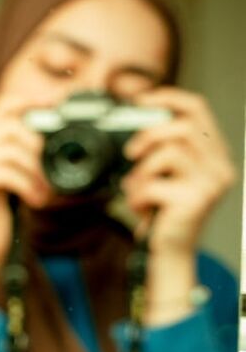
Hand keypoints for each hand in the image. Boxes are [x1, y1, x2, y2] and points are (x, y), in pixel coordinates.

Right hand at [0, 94, 50, 299]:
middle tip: (48, 170)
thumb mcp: (13, 180)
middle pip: (9, 124)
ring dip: (35, 170)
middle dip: (36, 143)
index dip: (30, 100)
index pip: (2, 108)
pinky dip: (28, 184)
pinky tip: (35, 199)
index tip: (57, 102)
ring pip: (10, 147)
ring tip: (44, 191)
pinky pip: (6, 170)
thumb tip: (51, 141)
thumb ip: (22, 158)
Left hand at [122, 87, 234, 323]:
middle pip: (185, 126)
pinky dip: (139, 195)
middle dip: (149, 135)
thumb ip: (158, 149)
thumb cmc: (161, 214)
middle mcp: (220, 167)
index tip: (142, 99)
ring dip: (142, 171)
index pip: (199, 109)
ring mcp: (211, 184)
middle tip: (131, 154)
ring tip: (138, 191)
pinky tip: (142, 208)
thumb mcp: (161, 175)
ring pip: (170, 151)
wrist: (167, 253)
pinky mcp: (196, 201)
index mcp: (213, 155)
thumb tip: (135, 117)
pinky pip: (156, 183)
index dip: (169, 97)